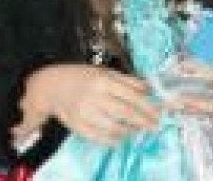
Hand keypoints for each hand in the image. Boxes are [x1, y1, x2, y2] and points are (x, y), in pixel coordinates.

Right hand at [17, 64, 160, 146]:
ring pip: (112, 126)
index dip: (147, 106)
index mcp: (104, 81)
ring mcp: (85, 113)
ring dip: (129, 131)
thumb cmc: (83, 76)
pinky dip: (112, 140)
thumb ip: (127, 81)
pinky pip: (98, 137)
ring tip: (139, 130)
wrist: (53, 86)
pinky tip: (121, 138)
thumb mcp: (106, 72)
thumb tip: (148, 88)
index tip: (159, 113)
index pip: (131, 95)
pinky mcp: (77, 126)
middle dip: (143, 120)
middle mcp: (95, 97)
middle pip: (124, 112)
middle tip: (155, 125)